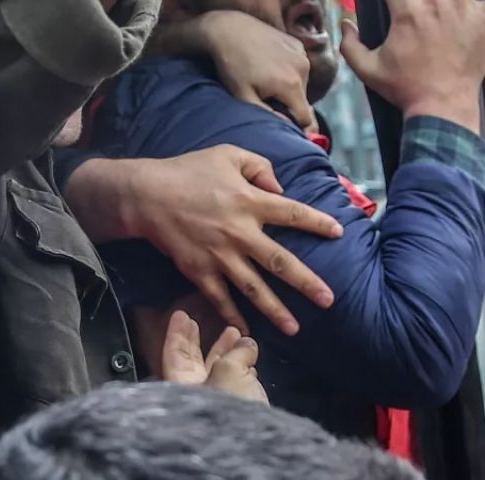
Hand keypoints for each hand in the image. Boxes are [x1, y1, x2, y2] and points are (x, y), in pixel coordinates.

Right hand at [125, 146, 342, 335]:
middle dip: (307, 283)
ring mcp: (219, 256)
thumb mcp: (228, 154)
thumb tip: (280, 189)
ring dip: (275, 310)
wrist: (145, 195)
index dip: (317, 223)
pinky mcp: (198, 271)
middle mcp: (239, 233)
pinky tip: (247, 331)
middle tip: (329, 300)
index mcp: (250, 202)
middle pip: (280, 262)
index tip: (339, 233)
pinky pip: (220, 297)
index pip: (293, 213)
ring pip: (254, 288)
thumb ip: (260, 167)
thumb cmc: (188, 171)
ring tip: (295, 328)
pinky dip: (233, 315)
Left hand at [162, 310, 268, 404]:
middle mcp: (194, 395)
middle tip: (199, 321)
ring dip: (225, 350)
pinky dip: (240, 367)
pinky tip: (251, 358)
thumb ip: (235, 352)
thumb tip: (245, 344)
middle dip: (198, 341)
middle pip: (191, 363)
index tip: (181, 314)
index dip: (177, 333)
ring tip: (236, 333)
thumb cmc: (231, 405)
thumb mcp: (231, 370)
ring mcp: (214, 404)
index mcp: (182, 384)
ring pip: (215, 372)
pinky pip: (233, 383)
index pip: (173, 354)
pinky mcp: (234, 411)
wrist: (252, 444)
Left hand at [163, 10, 315, 130]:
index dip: (295, 125)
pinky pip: (299, 66)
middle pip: (303, 100)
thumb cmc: (233, 66)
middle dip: (289, 103)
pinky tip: (271, 64)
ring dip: (289, 86)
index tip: (282, 123)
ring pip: (302, 83)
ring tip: (266, 78)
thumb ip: (267, 115)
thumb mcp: (243, 96)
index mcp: (291, 85)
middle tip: (266, 96)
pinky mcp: (297, 44)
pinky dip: (289, 69)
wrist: (229, 29)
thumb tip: (286, 126)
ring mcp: (301, 54)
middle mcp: (302, 69)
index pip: (306, 118)